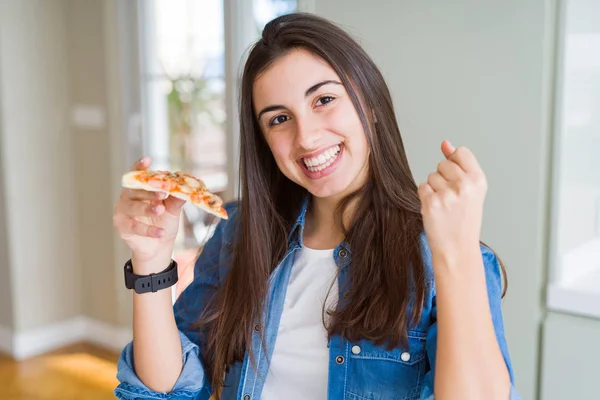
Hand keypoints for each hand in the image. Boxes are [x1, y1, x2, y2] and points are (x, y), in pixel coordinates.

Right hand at [113, 157, 185, 268]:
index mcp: (139, 189)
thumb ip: (176, 198)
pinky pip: (135, 227)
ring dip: (147, 208)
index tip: (147, 160)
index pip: (137, 175)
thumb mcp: (172, 209)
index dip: (140, 166)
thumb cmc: (163, 222)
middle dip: (149, 192)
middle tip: (162, 194)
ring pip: (133, 207)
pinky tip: (160, 232)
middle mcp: (127, 197)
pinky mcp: (121, 226)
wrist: (159, 246)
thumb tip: (184, 185)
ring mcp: (122, 211)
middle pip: (135, 190)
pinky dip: (149, 230)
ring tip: (160, 210)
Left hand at [417, 141, 486, 261]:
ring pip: (431, 176)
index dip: (455, 164)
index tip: (457, 180)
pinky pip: (422, 187)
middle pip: (443, 163)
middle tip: (452, 198)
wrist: (458, 248)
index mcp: (478, 180)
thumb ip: (458, 164)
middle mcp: (465, 185)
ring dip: (434, 189)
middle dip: (443, 178)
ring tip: (445, 205)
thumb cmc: (464, 218)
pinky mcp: (431, 203)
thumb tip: (445, 143)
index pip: (460, 152)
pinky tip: (436, 210)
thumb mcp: (470, 190)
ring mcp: (447, 194)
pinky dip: (425, 197)